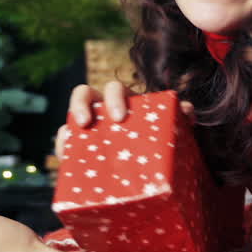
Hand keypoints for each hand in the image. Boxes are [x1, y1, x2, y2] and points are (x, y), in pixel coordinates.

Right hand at [54, 82, 193, 158]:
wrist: (148, 163)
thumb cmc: (156, 136)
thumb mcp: (167, 127)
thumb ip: (179, 116)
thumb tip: (188, 109)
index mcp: (123, 100)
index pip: (114, 88)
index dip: (114, 97)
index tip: (119, 117)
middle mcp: (101, 108)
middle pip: (83, 94)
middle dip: (81, 104)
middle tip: (88, 123)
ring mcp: (87, 127)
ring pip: (69, 119)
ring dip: (66, 129)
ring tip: (68, 144)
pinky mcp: (79, 147)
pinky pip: (65, 143)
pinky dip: (63, 148)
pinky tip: (65, 159)